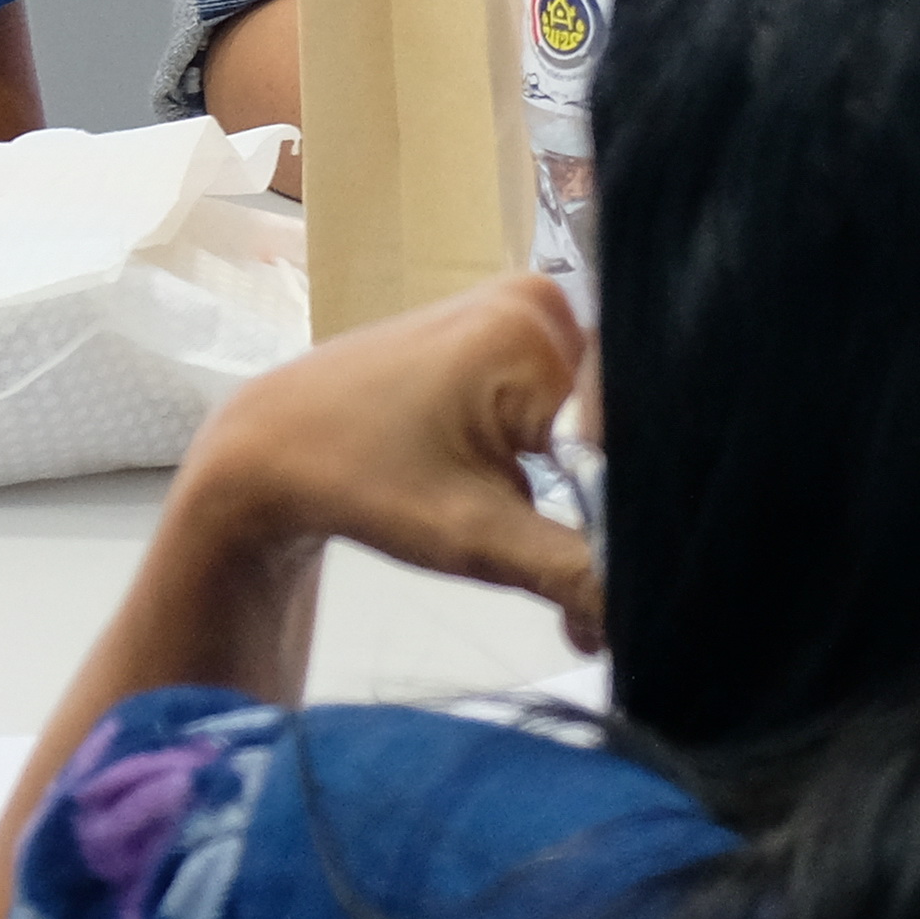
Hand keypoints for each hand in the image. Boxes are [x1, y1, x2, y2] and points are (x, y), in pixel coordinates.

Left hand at [181, 274, 599, 649]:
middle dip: (604, 508)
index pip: (628, 433)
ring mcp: (523, 306)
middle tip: (589, 593)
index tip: (615, 582)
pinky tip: (533, 504)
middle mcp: (539, 301)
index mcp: (531, 333)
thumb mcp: (474, 539)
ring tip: (554, 554)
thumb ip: (574, 574)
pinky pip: (564, 398)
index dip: (624, 515)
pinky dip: (557, 459)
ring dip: (584, 489)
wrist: (275, 446)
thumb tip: (644, 617)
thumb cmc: (360, 483)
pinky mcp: (507, 325)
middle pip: (615, 421)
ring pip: (595, 417)